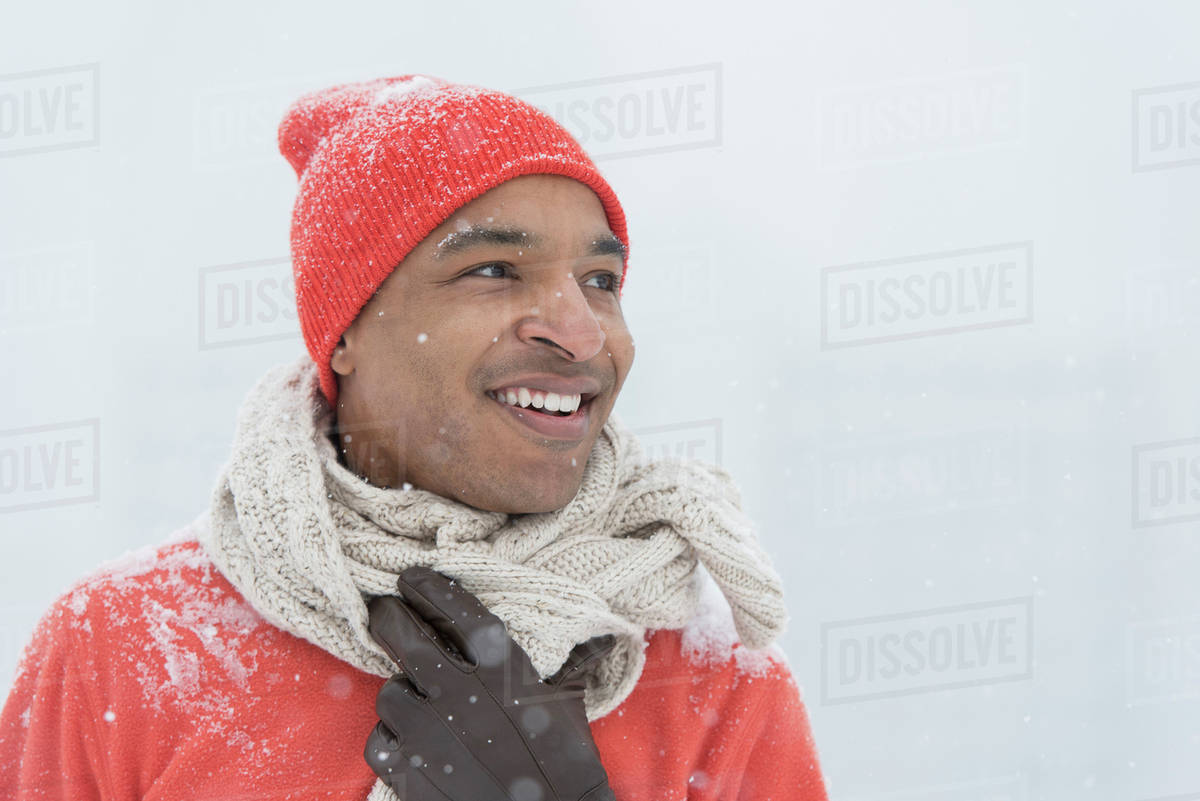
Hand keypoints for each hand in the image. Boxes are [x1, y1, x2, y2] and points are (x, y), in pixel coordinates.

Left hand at [364, 565, 616, 800]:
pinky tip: (411, 744)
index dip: (425, 586)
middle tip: (385, 613)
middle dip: (389, 617)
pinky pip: (379, 740)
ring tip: (417, 701)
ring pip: (389, 691)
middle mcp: (458, 690)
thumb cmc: (565, 764)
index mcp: (499, 665)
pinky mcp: (407, 770)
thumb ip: (574, 663)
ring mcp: (427, 731)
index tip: (410, 578)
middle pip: (401, 635)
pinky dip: (390, 740)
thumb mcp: (570, 704)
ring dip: (400, 692)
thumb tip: (605, 633)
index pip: (451, 607)